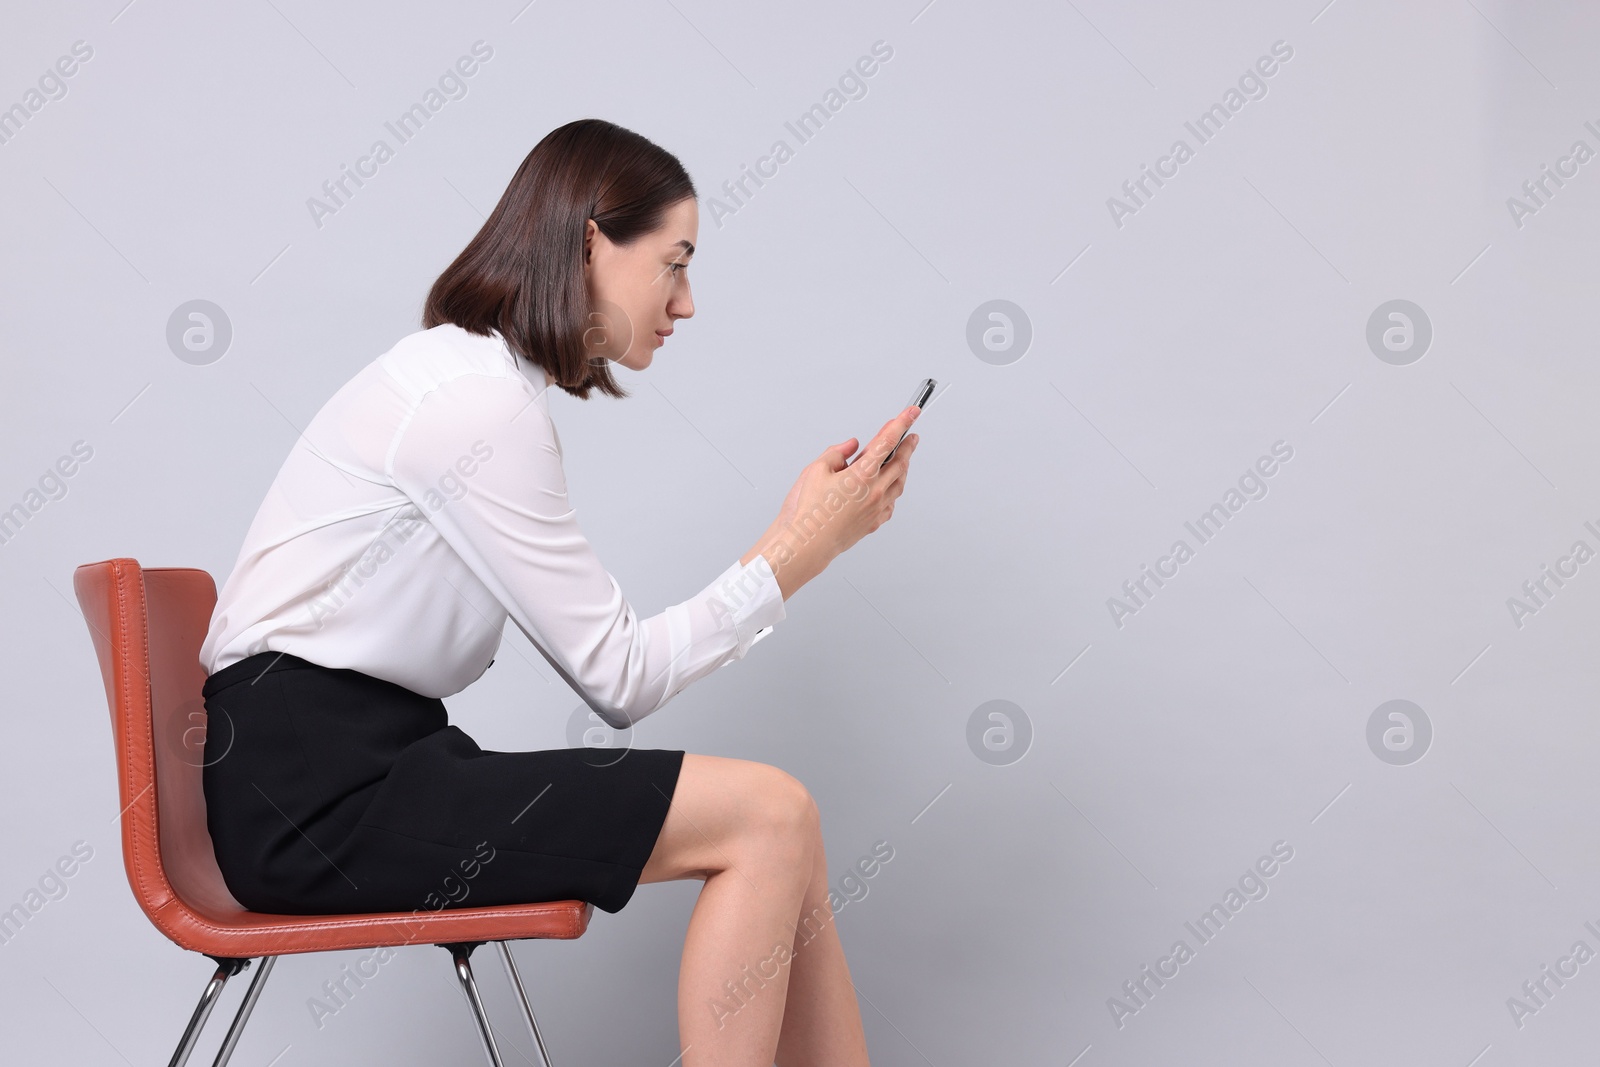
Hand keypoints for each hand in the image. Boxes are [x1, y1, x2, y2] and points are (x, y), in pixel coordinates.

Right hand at [744, 406, 920, 597]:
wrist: (806, 545)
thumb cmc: (807, 511)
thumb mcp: (815, 470)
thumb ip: (837, 453)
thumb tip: (852, 446)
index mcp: (861, 475)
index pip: (887, 441)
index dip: (901, 423)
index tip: (912, 412)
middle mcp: (874, 492)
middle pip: (900, 462)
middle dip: (907, 445)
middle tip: (910, 435)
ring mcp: (877, 509)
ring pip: (899, 483)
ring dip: (902, 467)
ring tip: (901, 458)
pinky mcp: (874, 523)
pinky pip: (892, 502)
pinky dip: (893, 489)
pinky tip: (888, 486)